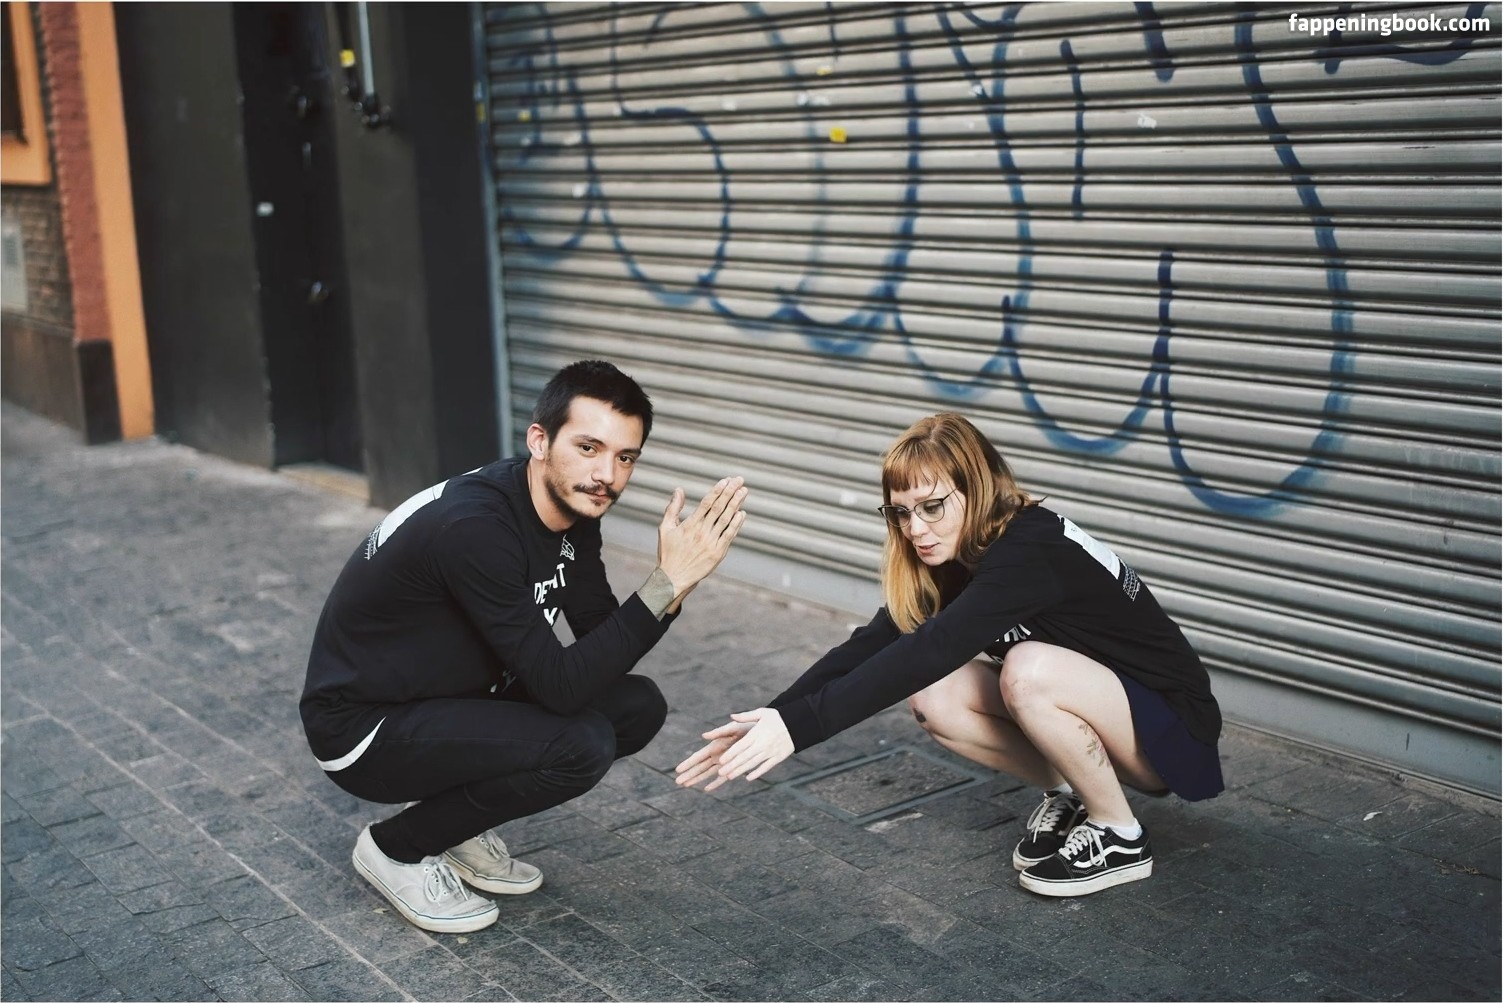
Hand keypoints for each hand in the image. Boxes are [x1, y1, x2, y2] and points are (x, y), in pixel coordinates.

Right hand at [656, 477, 747, 599]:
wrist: (673, 578)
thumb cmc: (668, 552)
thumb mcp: (665, 528)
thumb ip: (673, 508)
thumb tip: (678, 490)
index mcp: (690, 524)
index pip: (707, 503)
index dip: (717, 490)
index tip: (726, 480)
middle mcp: (702, 531)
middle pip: (719, 508)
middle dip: (730, 492)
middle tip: (739, 480)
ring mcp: (711, 542)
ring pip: (726, 519)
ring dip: (736, 504)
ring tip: (744, 491)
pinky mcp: (718, 553)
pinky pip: (729, 535)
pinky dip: (736, 524)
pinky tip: (742, 513)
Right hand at [674, 719, 752, 790]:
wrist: (761, 732)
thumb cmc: (746, 727)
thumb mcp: (733, 728)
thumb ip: (719, 732)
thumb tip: (703, 736)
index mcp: (715, 745)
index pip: (698, 757)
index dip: (688, 763)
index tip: (678, 769)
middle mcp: (717, 755)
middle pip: (700, 767)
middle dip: (689, 774)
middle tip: (677, 782)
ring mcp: (724, 762)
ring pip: (708, 773)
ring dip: (697, 779)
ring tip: (686, 785)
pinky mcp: (733, 767)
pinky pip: (723, 778)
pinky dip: (715, 783)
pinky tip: (706, 789)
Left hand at [715, 708, 793, 784]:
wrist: (799, 723)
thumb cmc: (778, 717)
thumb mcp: (762, 713)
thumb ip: (746, 716)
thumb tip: (731, 716)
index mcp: (757, 733)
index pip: (741, 746)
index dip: (731, 754)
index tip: (721, 761)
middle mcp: (763, 744)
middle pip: (745, 757)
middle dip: (732, 765)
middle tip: (721, 772)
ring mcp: (771, 752)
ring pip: (753, 763)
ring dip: (741, 771)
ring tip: (729, 777)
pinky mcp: (778, 757)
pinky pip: (766, 767)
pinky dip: (757, 773)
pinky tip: (748, 778)